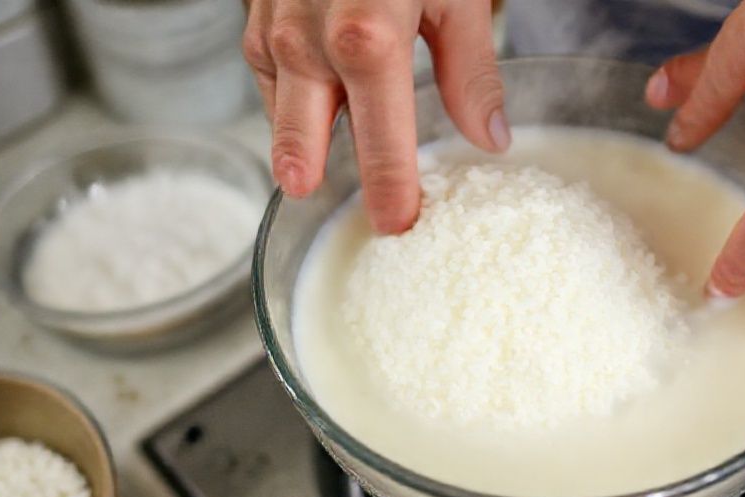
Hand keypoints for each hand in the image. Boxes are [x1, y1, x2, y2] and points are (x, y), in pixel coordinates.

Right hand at [242, 0, 509, 232]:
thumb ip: (471, 71)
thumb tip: (489, 139)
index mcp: (369, 41)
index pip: (380, 145)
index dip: (391, 193)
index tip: (400, 227)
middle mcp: (309, 42)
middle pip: (307, 145)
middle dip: (327, 184)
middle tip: (357, 219)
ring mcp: (274, 29)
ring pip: (280, 113)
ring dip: (302, 146)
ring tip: (320, 177)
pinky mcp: (255, 18)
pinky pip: (267, 77)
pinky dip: (287, 101)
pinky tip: (309, 113)